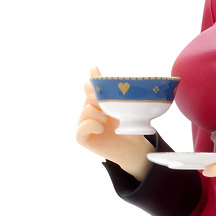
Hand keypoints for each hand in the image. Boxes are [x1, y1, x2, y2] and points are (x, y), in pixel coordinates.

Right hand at [75, 66, 155, 180]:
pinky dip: (92, 125)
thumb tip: (95, 68)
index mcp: (96, 103)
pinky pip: (82, 127)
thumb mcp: (121, 105)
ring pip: (87, 110)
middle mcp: (87, 113)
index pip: (89, 87)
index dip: (93, 83)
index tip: (97, 75)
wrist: (133, 147)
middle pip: (89, 98)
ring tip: (108, 122)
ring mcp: (83, 125)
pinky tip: (101, 128)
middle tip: (112, 111)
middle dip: (101, 101)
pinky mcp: (82, 137)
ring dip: (100, 115)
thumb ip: (110, 91)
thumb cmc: (128, 126)